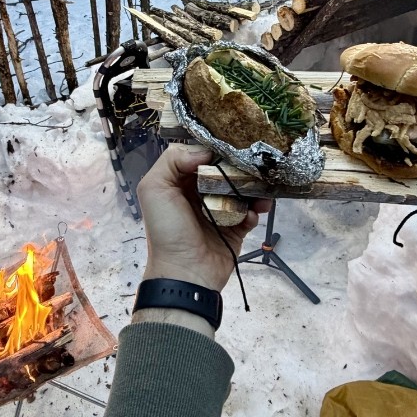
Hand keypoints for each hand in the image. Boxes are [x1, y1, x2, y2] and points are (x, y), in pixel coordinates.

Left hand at [136, 144, 270, 292]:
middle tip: (254, 164)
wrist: (185, 273)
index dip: (217, 150)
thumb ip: (172, 161)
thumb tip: (206, 152)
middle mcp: (201, 194)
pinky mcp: (236, 228)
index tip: (233, 143)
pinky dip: (255, 210)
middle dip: (240, 167)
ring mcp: (220, 211)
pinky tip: (253, 212)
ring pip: (242, 190)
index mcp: (181, 182)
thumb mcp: (154, 189)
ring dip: (254, 188)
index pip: (202, 157)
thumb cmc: (167, 230)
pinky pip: (250, 213)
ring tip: (262, 189)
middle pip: (226, 171)